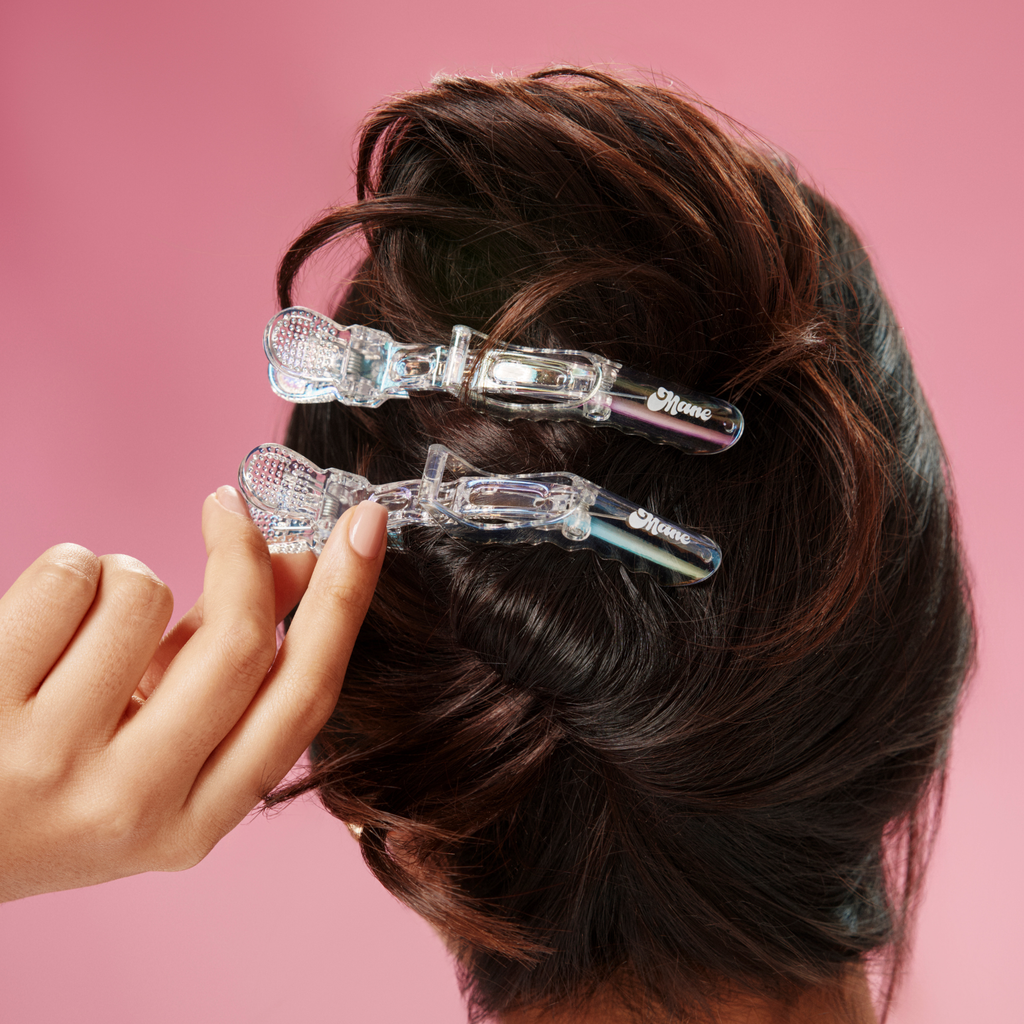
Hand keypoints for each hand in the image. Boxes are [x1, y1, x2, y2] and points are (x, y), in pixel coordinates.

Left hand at [0, 487, 386, 902]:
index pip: (302, 699)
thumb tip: (301, 563)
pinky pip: (70, 576)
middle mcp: (131, 804)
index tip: (365, 528)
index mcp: (194, 822)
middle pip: (238, 643)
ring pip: (143, 594)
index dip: (344, 602)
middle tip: (230, 507)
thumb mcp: (158, 742)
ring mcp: (50, 763)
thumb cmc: (54, 778)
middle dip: (244, 554)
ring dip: (125, 580)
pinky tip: (39, 624)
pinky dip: (69, 573)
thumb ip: (234, 657)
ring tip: (86, 626)